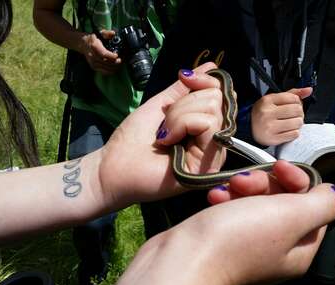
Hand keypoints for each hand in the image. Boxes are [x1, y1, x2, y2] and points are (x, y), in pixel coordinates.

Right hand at [80, 29, 120, 74]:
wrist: (82, 44)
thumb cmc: (93, 38)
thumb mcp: (99, 33)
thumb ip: (107, 33)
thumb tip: (113, 33)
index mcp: (94, 46)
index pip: (103, 54)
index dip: (111, 56)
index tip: (117, 55)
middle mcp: (92, 56)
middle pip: (106, 62)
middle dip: (115, 62)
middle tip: (121, 60)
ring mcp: (93, 62)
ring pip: (106, 68)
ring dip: (114, 67)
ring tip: (119, 64)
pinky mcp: (93, 67)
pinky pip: (104, 72)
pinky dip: (110, 71)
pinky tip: (115, 68)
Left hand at [96, 62, 225, 211]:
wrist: (113, 167)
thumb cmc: (132, 140)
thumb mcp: (162, 104)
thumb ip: (186, 88)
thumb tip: (212, 66)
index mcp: (205, 127)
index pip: (220, 93)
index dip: (204, 80)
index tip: (183, 78)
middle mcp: (214, 141)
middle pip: (217, 99)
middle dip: (184, 104)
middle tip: (164, 124)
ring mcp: (214, 155)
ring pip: (213, 110)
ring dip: (179, 116)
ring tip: (164, 136)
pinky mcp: (209, 165)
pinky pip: (207, 125)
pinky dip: (181, 125)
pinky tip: (168, 142)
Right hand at [96, 168, 334, 284]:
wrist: (181, 263)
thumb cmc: (238, 239)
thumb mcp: (292, 216)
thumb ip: (322, 203)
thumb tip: (331, 193)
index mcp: (299, 250)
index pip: (313, 207)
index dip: (299, 182)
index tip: (280, 168)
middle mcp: (276, 252)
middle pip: (282, 204)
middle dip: (265, 183)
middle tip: (246, 181)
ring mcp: (247, 248)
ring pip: (254, 204)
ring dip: (242, 188)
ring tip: (227, 189)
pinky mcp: (221, 242)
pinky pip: (230, 213)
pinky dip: (224, 200)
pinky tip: (213, 198)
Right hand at [251, 88, 311, 145]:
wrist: (249, 128)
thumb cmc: (263, 114)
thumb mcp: (274, 100)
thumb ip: (292, 94)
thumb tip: (308, 90)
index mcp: (267, 101)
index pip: (293, 98)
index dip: (297, 102)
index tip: (293, 105)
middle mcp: (267, 113)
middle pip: (297, 110)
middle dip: (299, 113)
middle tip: (293, 115)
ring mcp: (270, 127)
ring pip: (298, 123)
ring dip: (297, 123)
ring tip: (290, 123)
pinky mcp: (273, 138)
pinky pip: (294, 134)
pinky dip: (294, 133)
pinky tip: (287, 130)